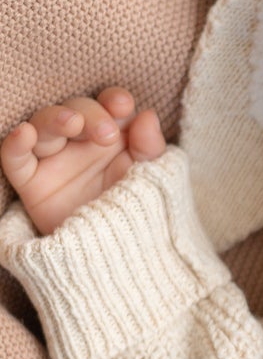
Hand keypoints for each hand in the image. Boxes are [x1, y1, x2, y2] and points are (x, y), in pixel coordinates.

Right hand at [1, 88, 164, 235]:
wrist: (118, 258)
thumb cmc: (135, 212)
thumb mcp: (151, 179)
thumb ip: (150, 149)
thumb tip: (148, 116)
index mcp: (111, 136)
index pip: (108, 105)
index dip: (112, 100)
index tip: (122, 105)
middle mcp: (80, 142)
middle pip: (76, 110)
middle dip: (90, 115)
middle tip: (106, 134)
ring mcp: (53, 159)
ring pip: (44, 125)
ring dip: (55, 118)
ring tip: (72, 124)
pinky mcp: (31, 182)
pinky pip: (15, 158)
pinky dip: (15, 143)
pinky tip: (24, 134)